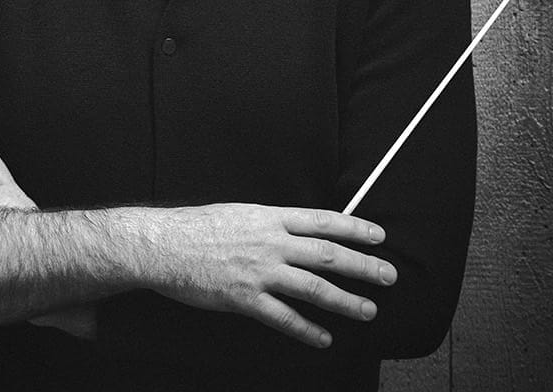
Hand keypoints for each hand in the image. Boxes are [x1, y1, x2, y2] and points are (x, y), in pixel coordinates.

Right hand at [139, 204, 395, 348]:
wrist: (163, 246)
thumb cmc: (196, 227)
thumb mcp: (239, 212)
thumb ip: (270, 222)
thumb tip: (296, 228)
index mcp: (270, 218)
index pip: (323, 221)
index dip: (355, 227)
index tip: (379, 236)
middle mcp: (271, 243)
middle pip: (328, 255)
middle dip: (363, 266)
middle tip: (389, 275)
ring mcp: (260, 271)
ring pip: (314, 287)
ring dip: (345, 300)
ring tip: (368, 309)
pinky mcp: (245, 299)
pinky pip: (284, 318)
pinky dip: (307, 330)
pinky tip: (324, 339)